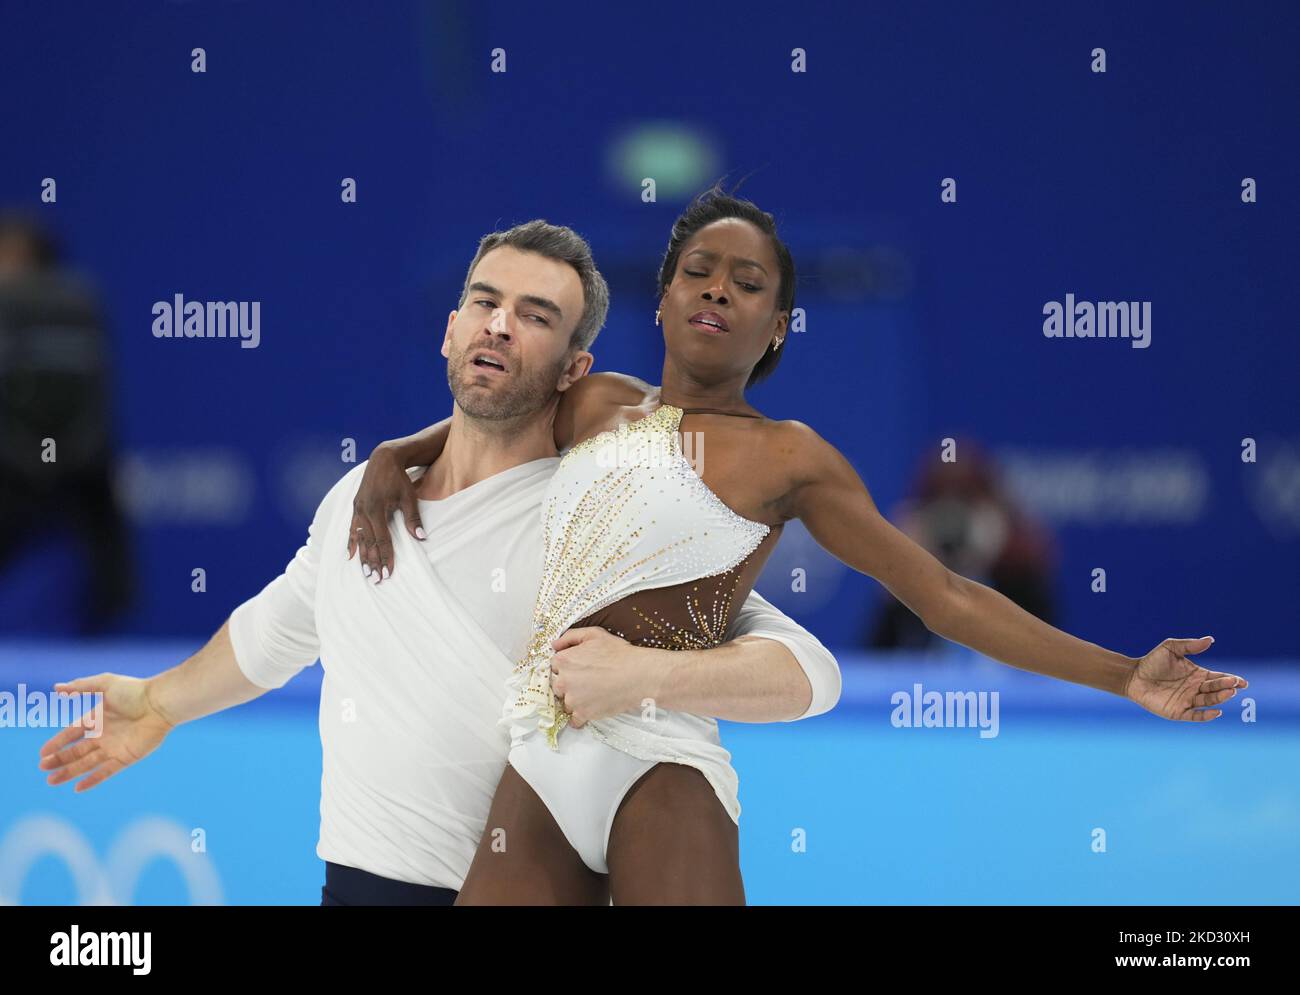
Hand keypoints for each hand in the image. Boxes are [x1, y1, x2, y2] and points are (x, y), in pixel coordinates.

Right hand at [38, 674, 175, 791]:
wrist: (160, 703)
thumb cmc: (135, 691)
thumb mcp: (105, 684)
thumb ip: (82, 686)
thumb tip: (57, 687)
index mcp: (97, 718)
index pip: (72, 733)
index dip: (57, 743)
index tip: (42, 753)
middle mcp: (104, 735)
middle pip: (77, 751)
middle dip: (59, 760)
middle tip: (43, 768)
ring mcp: (115, 747)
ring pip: (87, 763)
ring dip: (69, 772)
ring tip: (51, 781)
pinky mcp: (127, 757)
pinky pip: (106, 771)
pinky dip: (92, 780)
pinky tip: (77, 788)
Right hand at [347, 445, 425, 583]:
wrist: (383, 459)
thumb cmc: (399, 479)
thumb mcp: (409, 497)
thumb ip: (413, 518)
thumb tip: (422, 538)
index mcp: (377, 509)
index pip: (382, 540)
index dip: (385, 557)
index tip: (388, 573)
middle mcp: (364, 511)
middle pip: (368, 543)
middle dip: (372, 562)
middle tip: (376, 580)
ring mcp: (357, 508)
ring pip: (358, 538)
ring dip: (362, 556)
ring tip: (365, 573)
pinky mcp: (355, 506)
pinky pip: (351, 528)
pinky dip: (351, 542)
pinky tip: (350, 555)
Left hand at [549, 627, 662, 727]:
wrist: (638, 675)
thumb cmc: (618, 654)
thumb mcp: (594, 635)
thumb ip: (570, 637)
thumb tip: (555, 645)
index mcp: (564, 660)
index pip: (555, 666)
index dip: (567, 667)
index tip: (578, 669)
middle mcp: (563, 681)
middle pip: (558, 685)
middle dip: (569, 684)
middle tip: (586, 682)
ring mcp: (572, 700)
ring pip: (566, 703)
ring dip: (575, 700)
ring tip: (593, 694)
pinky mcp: (583, 714)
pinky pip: (574, 720)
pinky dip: (581, 717)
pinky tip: (591, 708)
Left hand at [1125, 636, 1246, 721]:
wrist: (1133, 676)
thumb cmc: (1152, 661)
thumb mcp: (1171, 648)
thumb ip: (1190, 645)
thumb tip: (1210, 639)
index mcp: (1198, 675)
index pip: (1218, 677)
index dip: (1231, 679)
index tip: (1241, 681)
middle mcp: (1196, 689)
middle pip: (1215, 689)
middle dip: (1226, 687)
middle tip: (1234, 684)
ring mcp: (1188, 701)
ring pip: (1208, 702)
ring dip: (1219, 698)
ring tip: (1229, 692)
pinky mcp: (1178, 712)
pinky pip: (1195, 716)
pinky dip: (1206, 715)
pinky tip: (1216, 712)